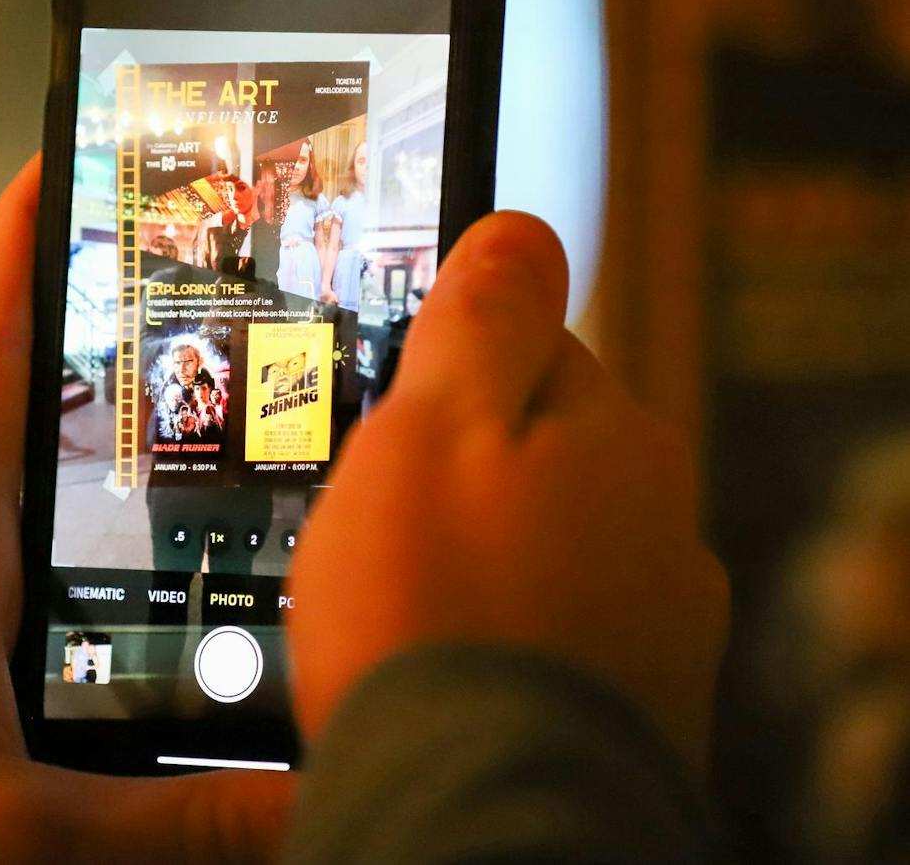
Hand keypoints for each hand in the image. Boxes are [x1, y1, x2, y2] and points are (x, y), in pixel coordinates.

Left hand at [0, 158, 291, 861]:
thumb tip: (315, 801)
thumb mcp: (27, 840)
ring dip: (56, 400)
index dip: (22, 241)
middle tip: (154, 248)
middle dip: (62, 302)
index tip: (67, 153)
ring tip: (158, 368)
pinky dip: (49, 500)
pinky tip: (113, 540)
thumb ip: (184, 828)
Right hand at [288, 212, 728, 770]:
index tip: (385, 414)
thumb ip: (480, 319)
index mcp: (611, 435)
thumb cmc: (439, 614)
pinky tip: (445, 668)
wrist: (478, 809)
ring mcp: (654, 617)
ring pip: (544, 547)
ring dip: (483, 560)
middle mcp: (658, 519)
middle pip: (537, 453)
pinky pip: (552, 634)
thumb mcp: (431, 426)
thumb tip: (519, 227)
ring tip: (398, 608)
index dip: (441, 375)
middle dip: (463, 472)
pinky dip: (503, 640)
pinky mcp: (632, 702)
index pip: (529, 349)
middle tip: (375, 521)